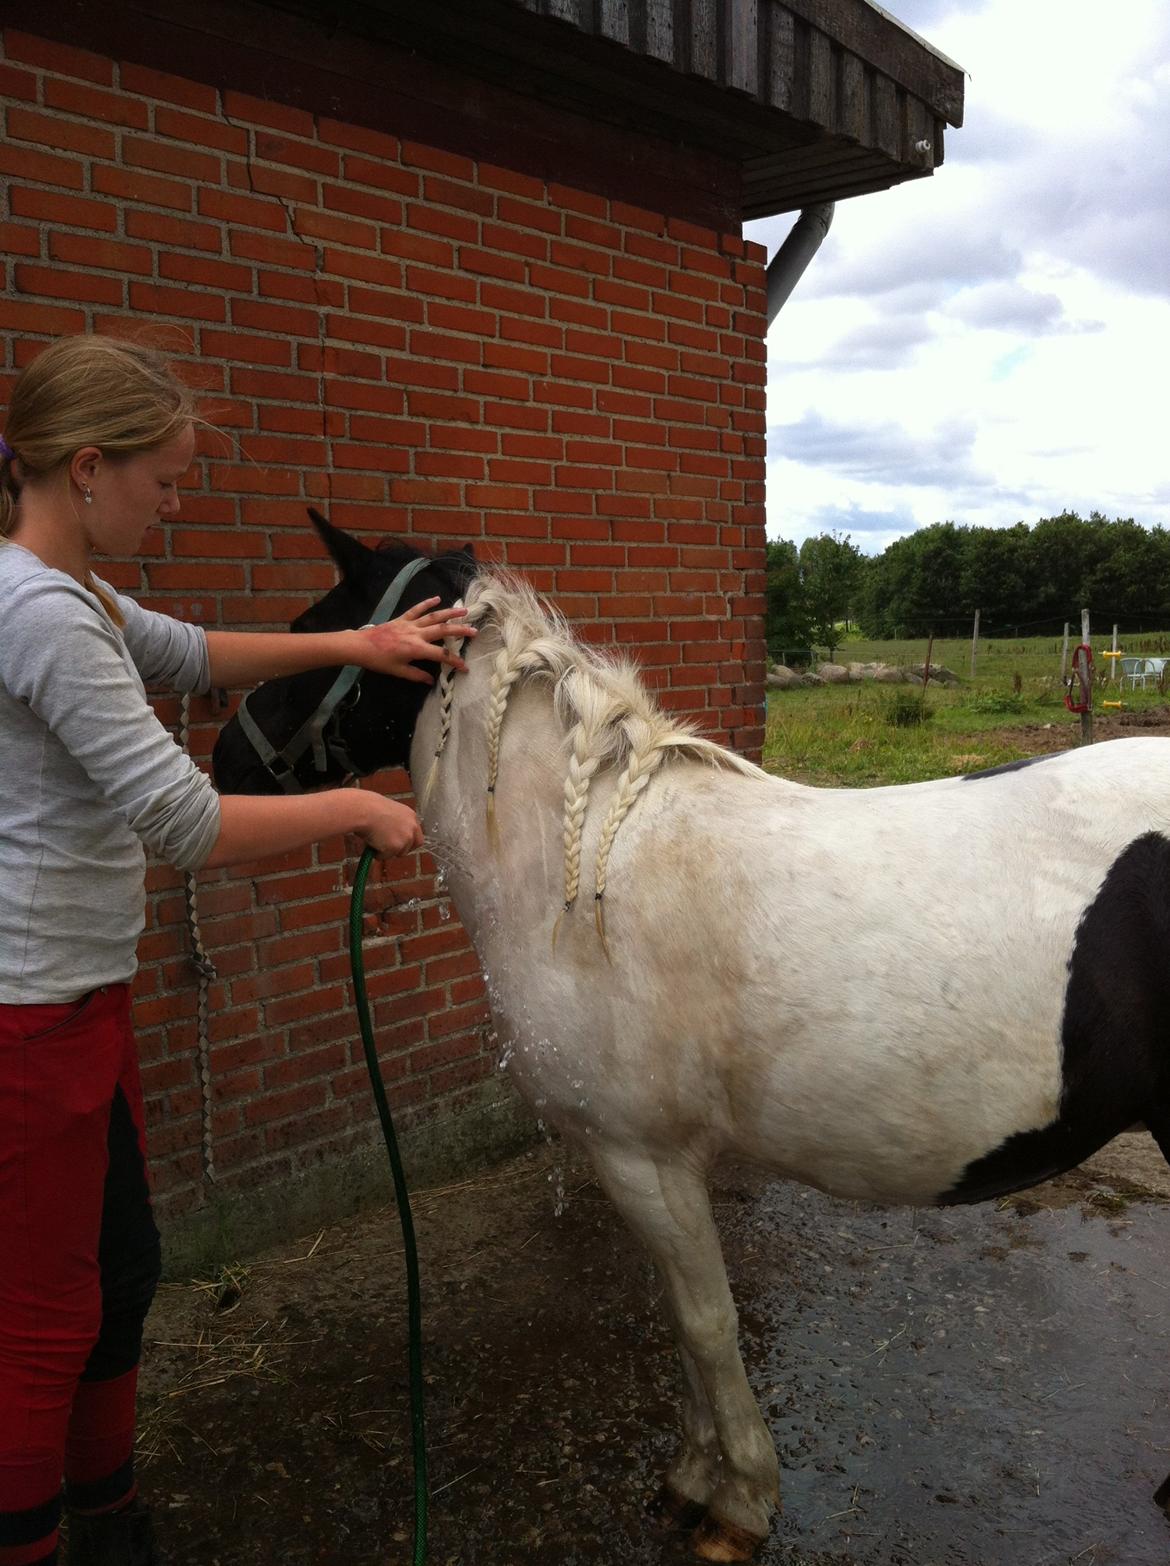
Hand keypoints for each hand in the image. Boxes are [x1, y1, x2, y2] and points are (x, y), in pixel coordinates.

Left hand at [356, 599, 474, 683]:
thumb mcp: (398, 671)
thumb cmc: (378, 661)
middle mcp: (416, 634)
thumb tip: (431, 680)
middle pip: (443, 631)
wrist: (360, 646)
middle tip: (475, 631)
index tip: (465, 667)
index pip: (441, 655)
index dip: (455, 661)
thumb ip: (416, 675)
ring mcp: (410, 624)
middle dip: (460, 631)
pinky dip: (427, 603)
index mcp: (416, 649)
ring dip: (450, 613)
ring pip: (433, 616)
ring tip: (464, 610)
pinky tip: (437, 598)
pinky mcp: (402, 618)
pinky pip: (417, 609)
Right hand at [358, 798, 424, 857]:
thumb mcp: (389, 812)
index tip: (400, 843)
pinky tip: (371, 842)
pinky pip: (385, 856)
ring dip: (387, 850)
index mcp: (411, 816)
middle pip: (414, 845)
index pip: (417, 834)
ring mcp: (406, 838)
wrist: (363, 810)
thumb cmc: (369, 808)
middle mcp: (412, 827)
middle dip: (402, 849)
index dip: (408, 841)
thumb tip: (391, 835)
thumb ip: (395, 824)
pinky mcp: (396, 847)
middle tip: (388, 848)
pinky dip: (377, 853)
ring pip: (399, 852)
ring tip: (374, 840)